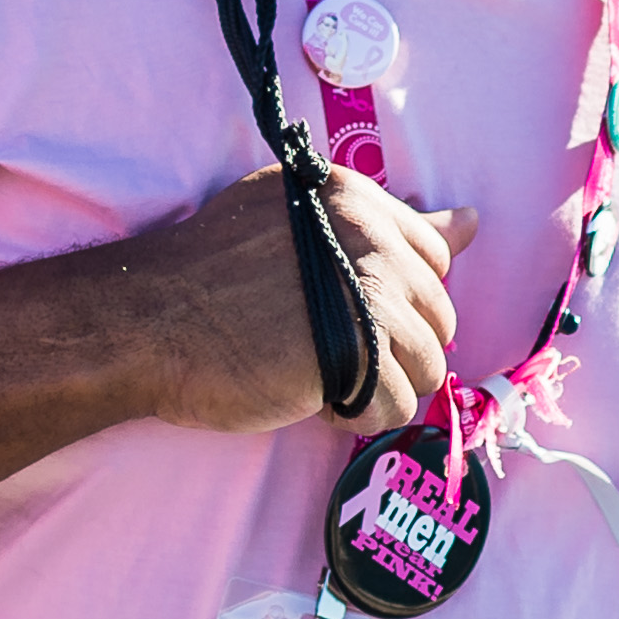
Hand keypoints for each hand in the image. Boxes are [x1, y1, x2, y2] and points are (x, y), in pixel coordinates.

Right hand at [117, 163, 474, 435]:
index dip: (396, 296)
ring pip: (428, 367)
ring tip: (319, 375)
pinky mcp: (356, 359)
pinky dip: (361, 417)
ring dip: (378, 384)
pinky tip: (315, 400)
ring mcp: (367, 301)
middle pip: (436, 317)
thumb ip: (381, 221)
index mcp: (355, 201)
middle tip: (323, 347)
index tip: (351, 309)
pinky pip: (398, 407)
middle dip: (390, 344)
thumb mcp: (291, 218)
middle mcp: (371, 243)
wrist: (147, 323)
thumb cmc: (204, 273)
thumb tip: (470, 222)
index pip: (433, 257)